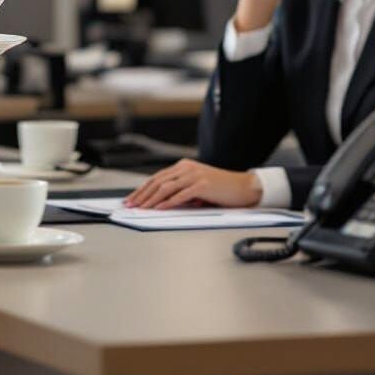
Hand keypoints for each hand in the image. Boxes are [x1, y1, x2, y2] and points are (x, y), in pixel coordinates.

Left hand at [123, 160, 262, 209]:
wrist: (244, 187)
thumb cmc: (221, 190)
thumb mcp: (196, 189)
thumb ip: (180, 192)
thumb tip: (160, 203)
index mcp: (184, 167)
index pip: (157, 177)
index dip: (142, 188)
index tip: (132, 198)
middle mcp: (187, 168)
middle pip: (158, 181)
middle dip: (142, 194)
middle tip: (131, 204)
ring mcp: (194, 175)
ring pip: (166, 187)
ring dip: (151, 199)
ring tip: (141, 208)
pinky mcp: (202, 184)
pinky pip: (181, 194)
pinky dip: (168, 202)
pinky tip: (159, 208)